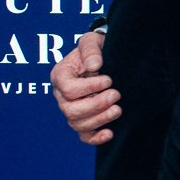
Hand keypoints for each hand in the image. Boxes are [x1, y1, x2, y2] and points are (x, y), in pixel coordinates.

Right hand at [51, 30, 119, 144]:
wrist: (104, 59)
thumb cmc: (95, 50)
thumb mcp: (91, 41)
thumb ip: (90, 50)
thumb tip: (94, 65)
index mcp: (60, 76)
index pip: (68, 89)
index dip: (89, 87)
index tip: (108, 80)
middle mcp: (62, 96)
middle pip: (71, 110)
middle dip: (96, 105)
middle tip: (116, 94)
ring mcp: (72, 110)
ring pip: (77, 124)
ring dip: (100, 119)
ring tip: (118, 109)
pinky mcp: (84, 121)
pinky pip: (84, 136)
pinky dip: (96, 138)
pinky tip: (110, 133)